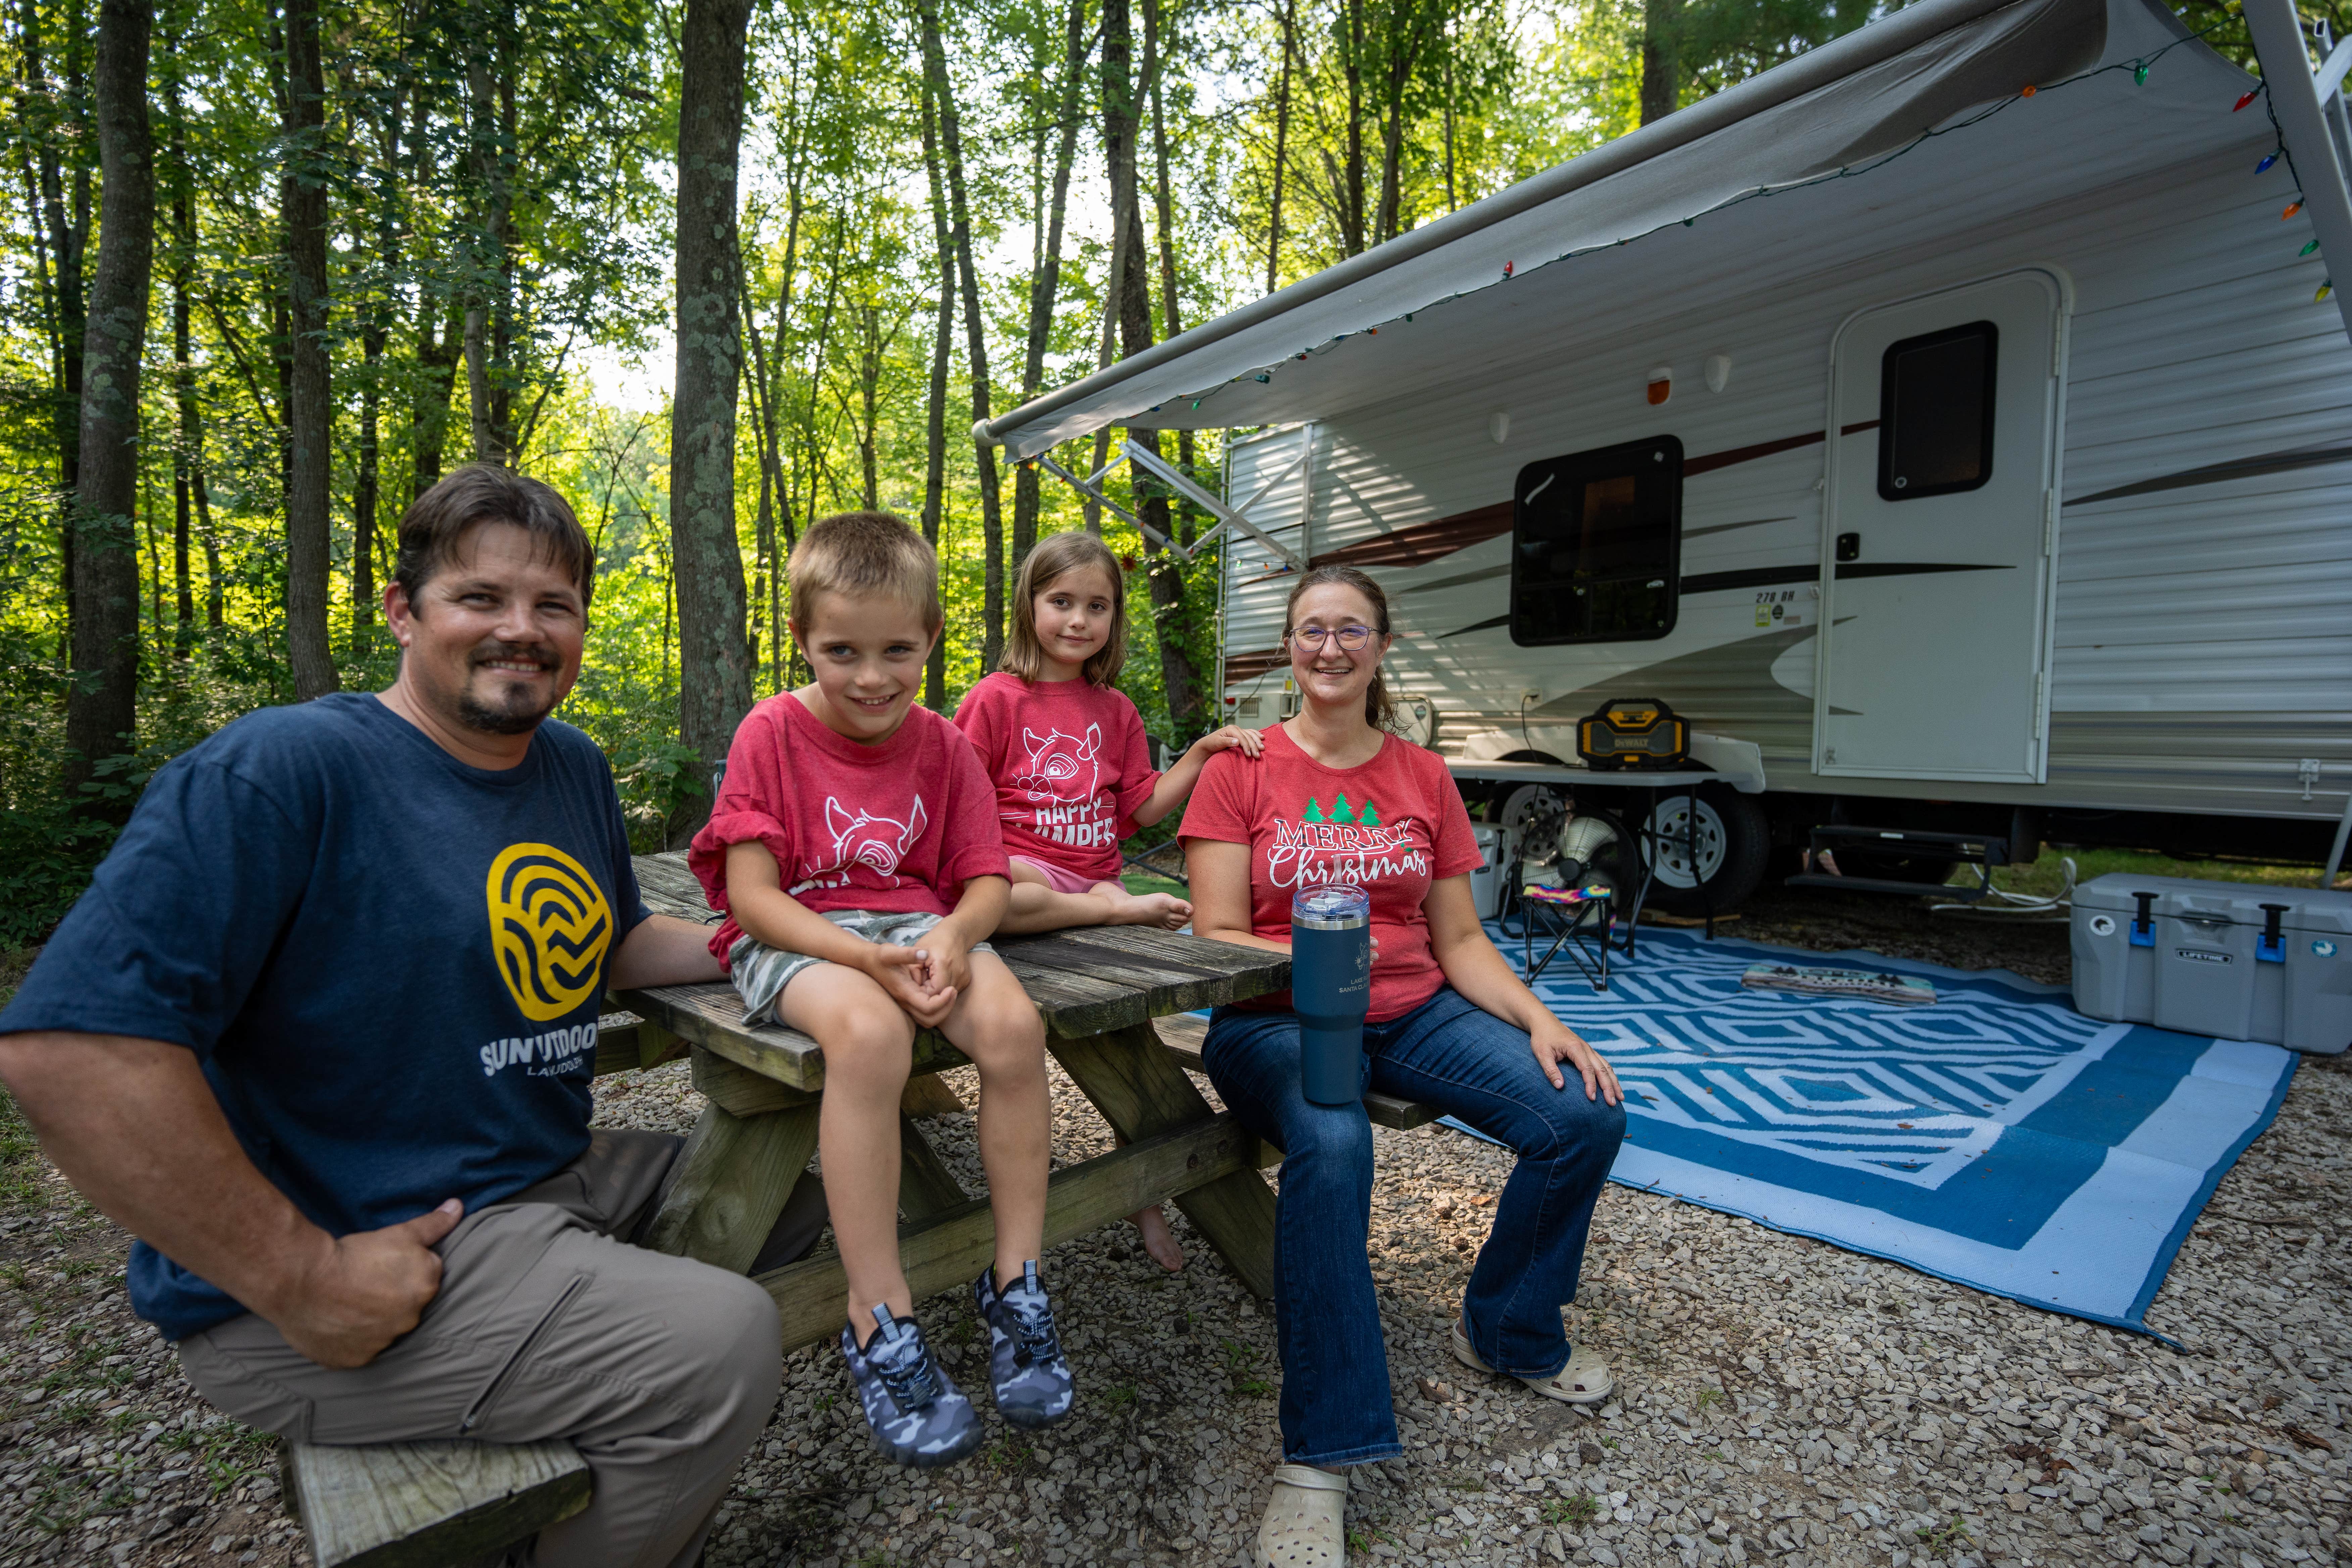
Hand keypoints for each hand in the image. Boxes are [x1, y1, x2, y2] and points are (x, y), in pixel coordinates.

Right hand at [269, 1199, 463, 1368]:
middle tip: (362, 1282)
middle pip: (405, 1306)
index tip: (380, 1266)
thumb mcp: (399, 1233)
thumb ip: (433, 1224)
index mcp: (425, 1288)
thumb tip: (456, 1207)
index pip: (422, 1279)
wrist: (304, 1280)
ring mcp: (383, 1343)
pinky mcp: (356, 1360)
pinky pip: (359, 1349)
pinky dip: (351, 1339)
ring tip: (346, 1302)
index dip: (401, 1271)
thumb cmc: (353, 1255)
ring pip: (382, 1329)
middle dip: (389, 1296)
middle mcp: (410, 1320)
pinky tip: (337, 1322)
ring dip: (371, 1319)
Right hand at [863, 944, 957, 1028]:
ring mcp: (907, 1004)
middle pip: (930, 1020)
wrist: (869, 962)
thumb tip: (925, 954)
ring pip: (928, 1019)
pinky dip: (937, 1008)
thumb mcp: (891, 951)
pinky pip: (926, 1013)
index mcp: (905, 992)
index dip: (943, 1001)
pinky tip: (942, 992)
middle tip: (954, 991)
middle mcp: (905, 1003)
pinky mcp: (909, 1002)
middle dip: (946, 1008)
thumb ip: (908, 953)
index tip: (952, 988)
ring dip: (943, 1010)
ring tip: (950, 992)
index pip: (928, 1007)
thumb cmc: (880, 956)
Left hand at [920, 933, 975, 1000]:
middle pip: (942, 995)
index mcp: (944, 964)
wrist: (956, 934)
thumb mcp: (918, 952)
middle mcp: (957, 972)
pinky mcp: (967, 980)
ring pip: (948, 995)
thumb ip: (914, 972)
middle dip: (930, 992)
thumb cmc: (934, 941)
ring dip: (938, 990)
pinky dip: (945, 987)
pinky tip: (940, 977)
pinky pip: (953, 990)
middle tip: (924, 981)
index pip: (935, 991)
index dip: (924, 991)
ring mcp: (964, 977)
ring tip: (932, 978)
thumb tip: (913, 990)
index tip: (919, 984)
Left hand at [1192, 725, 1264, 760]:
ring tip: (1262, 748)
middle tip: (1258, 755)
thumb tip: (1237, 741)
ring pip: (1251, 734)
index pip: (1242, 737)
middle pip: (1248, 736)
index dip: (1246, 746)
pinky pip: (1250, 733)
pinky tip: (1262, 738)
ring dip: (1257, 741)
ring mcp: (1239, 731)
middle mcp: (1236, 729)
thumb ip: (1227, 741)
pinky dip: (1256, 736)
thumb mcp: (1217, 742)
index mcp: (1231, 729)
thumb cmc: (1211, 743)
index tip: (1249, 755)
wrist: (1208, 744)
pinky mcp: (1240, 735)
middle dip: (1254, 746)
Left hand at [1531, 1022, 1620, 1103]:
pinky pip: (1603, 1063)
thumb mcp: (1541, 1053)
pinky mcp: (1588, 1051)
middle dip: (1608, 1087)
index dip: (1591, 1084)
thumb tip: (1560, 1087)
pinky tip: (1614, 1085)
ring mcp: (1589, 1049)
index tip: (1592, 1098)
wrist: (1544, 1022)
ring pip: (1606, 1067)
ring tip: (1620, 1098)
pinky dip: (1610, 1075)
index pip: (1587, 1069)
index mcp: (1575, 1048)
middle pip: (1601, 1069)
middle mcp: (1586, 1048)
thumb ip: (1550, 1070)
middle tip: (1612, 1103)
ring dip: (1614, 1082)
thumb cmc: (1542, 1038)